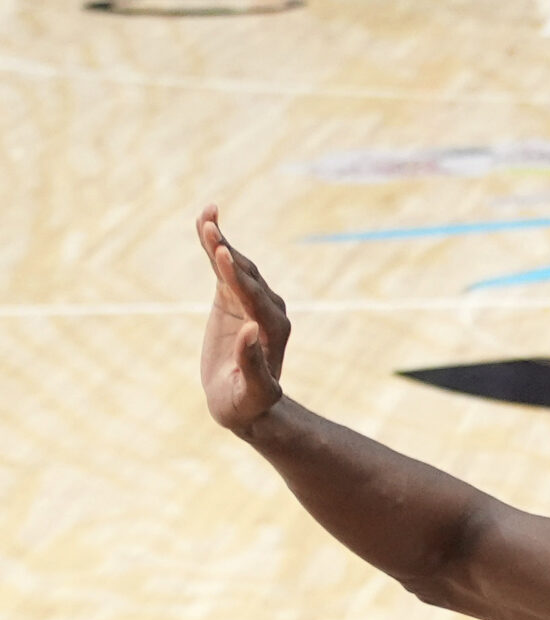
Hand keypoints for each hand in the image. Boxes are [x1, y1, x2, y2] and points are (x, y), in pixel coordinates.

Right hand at [197, 207, 290, 435]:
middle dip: (227, 251)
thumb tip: (251, 331)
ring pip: (236, 266)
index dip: (237, 277)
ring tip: (205, 216)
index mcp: (274, 330)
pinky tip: (204, 221)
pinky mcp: (234, 298)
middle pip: (246, 275)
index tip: (223, 255)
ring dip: (220, 241)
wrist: (246, 402)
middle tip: (209, 226)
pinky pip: (224, 268)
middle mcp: (269, 310)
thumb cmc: (248, 402)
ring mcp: (252, 301)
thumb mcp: (253, 391)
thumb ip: (253, 364)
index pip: (255, 298)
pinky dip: (215, 245)